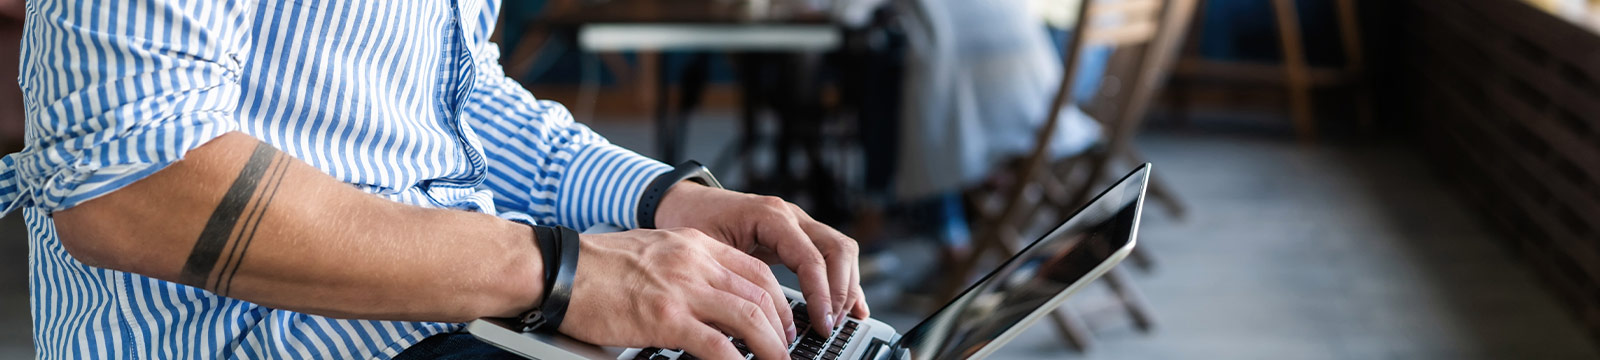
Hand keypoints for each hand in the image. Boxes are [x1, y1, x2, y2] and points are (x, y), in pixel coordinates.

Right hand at [561, 229, 795, 359]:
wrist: (558, 270)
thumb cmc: (596, 265)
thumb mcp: (655, 250)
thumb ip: (688, 268)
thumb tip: (713, 296)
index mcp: (695, 244)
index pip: (756, 270)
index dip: (779, 300)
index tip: (784, 322)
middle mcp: (696, 262)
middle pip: (761, 294)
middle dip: (783, 327)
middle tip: (787, 349)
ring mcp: (682, 290)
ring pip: (750, 318)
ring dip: (771, 347)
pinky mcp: (665, 319)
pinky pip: (718, 345)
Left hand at [655, 183, 868, 334]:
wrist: (683, 202)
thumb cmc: (690, 221)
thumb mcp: (706, 249)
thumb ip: (732, 277)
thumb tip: (750, 319)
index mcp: (770, 215)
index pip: (810, 257)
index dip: (821, 294)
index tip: (822, 324)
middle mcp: (790, 215)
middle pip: (837, 249)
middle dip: (841, 291)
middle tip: (831, 325)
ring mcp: (797, 224)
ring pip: (841, 251)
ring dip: (846, 286)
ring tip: (841, 320)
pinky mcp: (797, 236)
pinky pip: (831, 255)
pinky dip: (844, 280)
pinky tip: (852, 305)